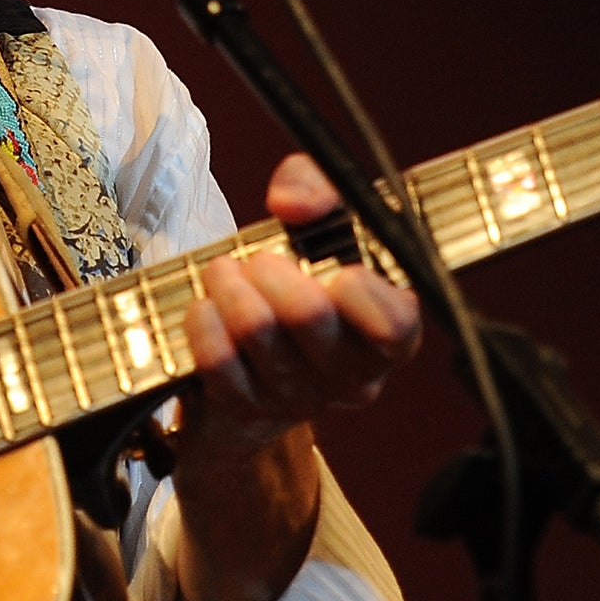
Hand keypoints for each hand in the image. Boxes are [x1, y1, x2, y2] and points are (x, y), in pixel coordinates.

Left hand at [181, 152, 421, 457]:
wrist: (250, 354)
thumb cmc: (298, 280)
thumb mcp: (318, 224)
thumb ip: (316, 191)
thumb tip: (293, 203)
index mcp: (389, 336)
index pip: (396, 328)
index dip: (365, 297)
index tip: (339, 271)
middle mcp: (351, 376)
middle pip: (308, 315)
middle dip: (270, 269)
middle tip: (258, 259)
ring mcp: (298, 399)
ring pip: (255, 330)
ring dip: (227, 285)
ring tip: (224, 272)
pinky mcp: (248, 410)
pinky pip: (216, 359)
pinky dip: (203, 321)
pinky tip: (206, 308)